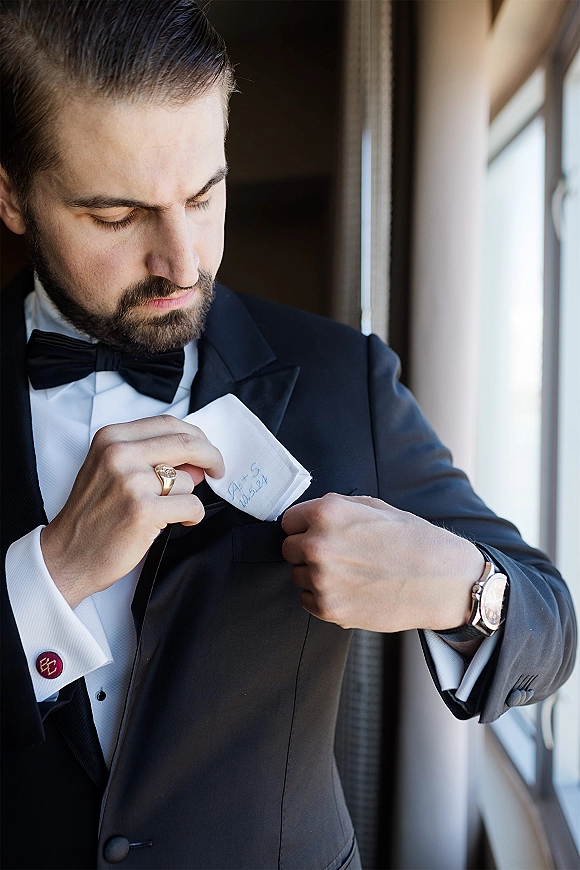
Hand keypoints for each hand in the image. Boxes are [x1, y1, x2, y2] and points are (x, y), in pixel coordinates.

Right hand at [40, 415, 223, 608]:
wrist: (68, 554)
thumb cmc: (93, 515)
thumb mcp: (113, 471)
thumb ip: (153, 458)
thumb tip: (198, 459)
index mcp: (111, 438)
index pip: (168, 424)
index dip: (196, 437)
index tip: (206, 450)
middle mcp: (119, 454)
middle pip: (186, 443)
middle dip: (211, 457)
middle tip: (217, 470)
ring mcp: (131, 481)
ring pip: (188, 480)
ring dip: (187, 497)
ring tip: (168, 511)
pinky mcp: (143, 510)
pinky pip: (191, 505)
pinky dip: (193, 516)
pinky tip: (178, 522)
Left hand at [281, 493, 483, 631]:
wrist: (442, 581)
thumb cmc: (413, 540)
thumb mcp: (374, 507)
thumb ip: (336, 508)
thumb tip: (309, 516)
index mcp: (326, 514)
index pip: (288, 520)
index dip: (304, 526)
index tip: (316, 533)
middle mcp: (317, 545)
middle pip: (288, 549)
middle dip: (307, 550)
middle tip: (338, 554)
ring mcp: (321, 580)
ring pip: (298, 575)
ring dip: (315, 575)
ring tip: (351, 573)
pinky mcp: (329, 609)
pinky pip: (307, 600)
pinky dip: (323, 597)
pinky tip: (351, 590)